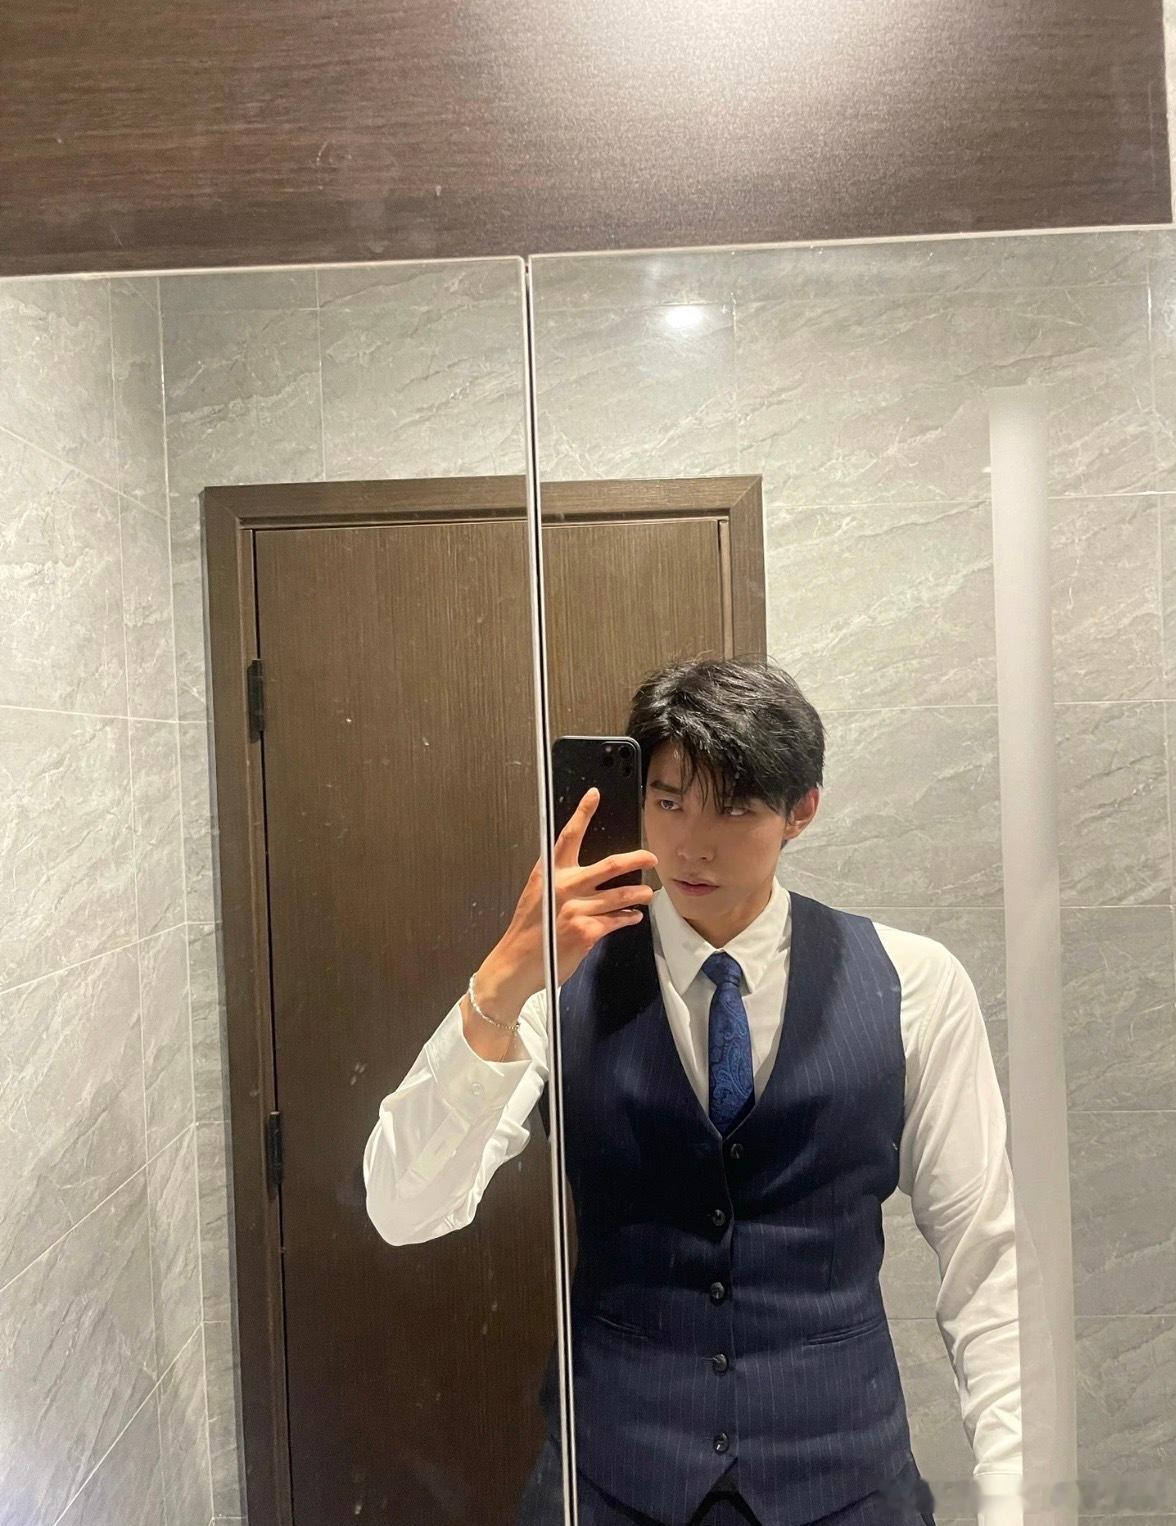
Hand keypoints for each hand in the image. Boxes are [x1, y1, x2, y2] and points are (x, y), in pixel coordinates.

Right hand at [485, 787, 657, 1002]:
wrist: (517, 963)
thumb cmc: (528, 931)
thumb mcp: (536, 896)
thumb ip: (558, 882)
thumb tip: (584, 876)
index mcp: (549, 873)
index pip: (568, 837)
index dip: (582, 813)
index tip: (594, 795)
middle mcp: (564, 886)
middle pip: (608, 866)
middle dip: (635, 859)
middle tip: (651, 857)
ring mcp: (577, 909)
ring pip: (620, 895)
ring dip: (638, 894)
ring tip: (647, 893)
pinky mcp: (588, 931)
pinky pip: (617, 920)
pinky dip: (628, 918)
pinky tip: (633, 917)